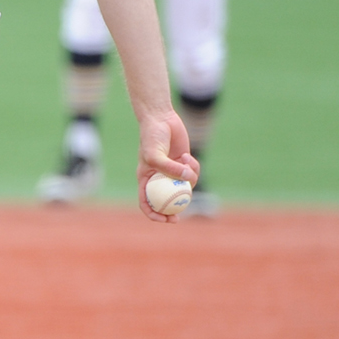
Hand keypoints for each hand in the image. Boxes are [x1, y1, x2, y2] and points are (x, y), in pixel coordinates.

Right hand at [135, 108, 199, 222]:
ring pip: (183, 186)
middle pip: (167, 200)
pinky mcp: (183, 163)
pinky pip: (191, 174)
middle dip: (174, 210)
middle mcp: (158, 178)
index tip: (166, 219)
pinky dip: (193, 167)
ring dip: (189, 178)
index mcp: (146, 179)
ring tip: (186, 162)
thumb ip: (170, 169)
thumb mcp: (156, 155)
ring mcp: (172, 171)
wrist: (161, 119)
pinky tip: (186, 156)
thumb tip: (187, 182)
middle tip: (181, 216)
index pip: (146, 202)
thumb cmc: (152, 137)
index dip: (154, 214)